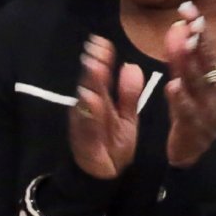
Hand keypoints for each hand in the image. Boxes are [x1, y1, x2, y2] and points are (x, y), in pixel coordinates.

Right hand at [69, 34, 141, 178]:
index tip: (103, 41)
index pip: (100, 75)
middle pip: (91, 85)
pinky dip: (88, 112)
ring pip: (86, 102)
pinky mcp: (85, 142)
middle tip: (95, 48)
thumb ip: (128, 93)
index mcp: (100, 100)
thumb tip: (130, 66)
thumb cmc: (113, 142)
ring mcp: (85, 125)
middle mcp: (89, 109)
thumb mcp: (127, 115)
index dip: (102, 58)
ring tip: (93, 66)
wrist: (105, 174)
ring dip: (89, 84)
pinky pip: (87, 126)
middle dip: (93, 66)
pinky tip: (91, 98)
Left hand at [164, 2, 215, 166]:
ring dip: (191, 63)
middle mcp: (210, 90)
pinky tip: (174, 87)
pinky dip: (181, 100)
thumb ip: (183, 59)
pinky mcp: (193, 129)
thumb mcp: (189, 84)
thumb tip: (179, 26)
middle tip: (192, 18)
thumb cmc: (194, 115)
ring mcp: (204, 110)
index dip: (199, 28)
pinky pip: (187, 113)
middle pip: (206, 62)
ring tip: (184, 43)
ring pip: (199, 85)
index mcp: (208, 78)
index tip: (188, 7)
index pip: (205, 48)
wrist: (201, 157)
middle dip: (200, 39)